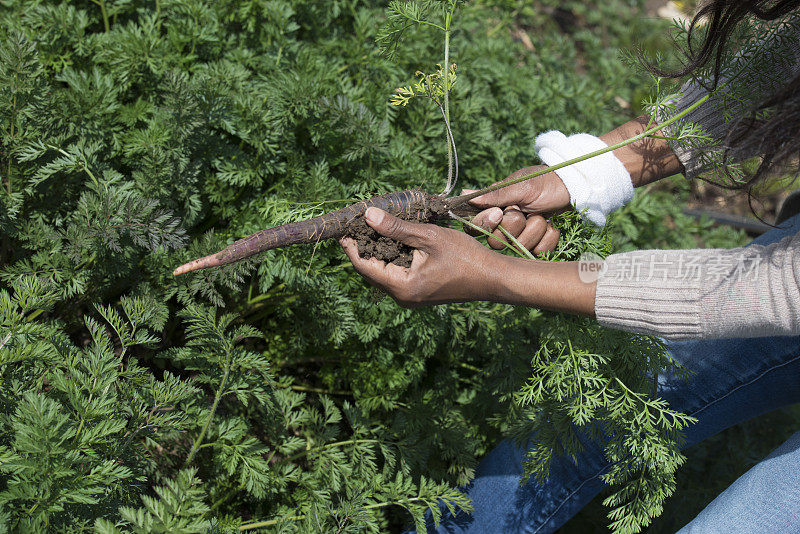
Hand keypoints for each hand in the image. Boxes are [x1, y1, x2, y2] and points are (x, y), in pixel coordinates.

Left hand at [339, 207, 505, 306]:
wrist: (493, 278)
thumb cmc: (465, 257)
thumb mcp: (429, 237)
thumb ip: (396, 228)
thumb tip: (368, 215)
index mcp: (401, 286)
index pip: (363, 265)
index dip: (351, 246)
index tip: (344, 226)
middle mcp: (402, 296)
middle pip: (370, 270)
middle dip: (363, 246)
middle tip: (357, 222)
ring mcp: (410, 297)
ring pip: (383, 271)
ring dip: (378, 250)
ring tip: (373, 226)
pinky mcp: (419, 292)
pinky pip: (396, 274)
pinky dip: (392, 256)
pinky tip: (394, 239)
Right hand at [463, 166, 570, 253]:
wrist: (572, 187)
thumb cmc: (544, 181)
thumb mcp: (520, 186)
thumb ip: (494, 195)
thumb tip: (465, 195)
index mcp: (495, 209)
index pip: (476, 227)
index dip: (486, 224)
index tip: (500, 213)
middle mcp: (504, 225)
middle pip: (496, 242)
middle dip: (515, 226)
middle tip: (524, 211)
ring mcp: (521, 236)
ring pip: (519, 247)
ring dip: (535, 228)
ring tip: (542, 214)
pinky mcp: (537, 244)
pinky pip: (539, 251)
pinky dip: (549, 236)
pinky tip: (552, 224)